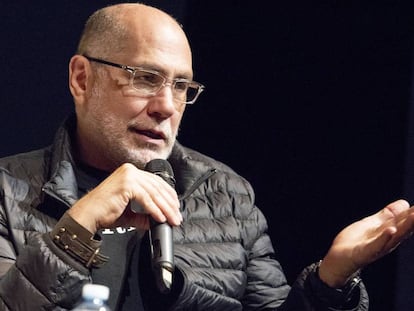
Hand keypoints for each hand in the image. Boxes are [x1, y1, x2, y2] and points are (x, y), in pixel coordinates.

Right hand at [67, 163, 181, 232]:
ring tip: (171, 220)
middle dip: (170, 204)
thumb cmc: (104, 213)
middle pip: (157, 187)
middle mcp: (130, 171)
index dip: (168, 196)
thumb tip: (156, 220)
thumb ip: (144, 214)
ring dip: (165, 209)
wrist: (87, 216)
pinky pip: (146, 199)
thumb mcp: (129, 213)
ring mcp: (128, 176)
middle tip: (177, 217)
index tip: (175, 208)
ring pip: (154, 193)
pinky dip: (155, 210)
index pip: (156, 182)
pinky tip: (160, 219)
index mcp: (131, 173)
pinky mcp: (126, 184)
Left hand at [319, 199, 413, 286]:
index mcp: (389, 232)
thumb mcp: (372, 224)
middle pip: (404, 228)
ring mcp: (377, 246)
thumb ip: (387, 215)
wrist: (339, 258)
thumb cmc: (355, 242)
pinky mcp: (366, 252)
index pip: (404, 220)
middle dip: (413, 218)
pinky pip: (376, 245)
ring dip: (405, 226)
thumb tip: (404, 203)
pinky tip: (391, 230)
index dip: (413, 213)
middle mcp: (387, 240)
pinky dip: (384, 238)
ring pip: (394, 236)